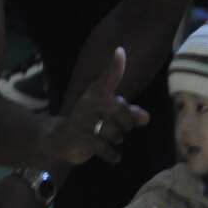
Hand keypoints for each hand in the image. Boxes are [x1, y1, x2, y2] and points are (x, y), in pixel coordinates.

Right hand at [41, 48, 149, 165]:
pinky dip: (112, 154)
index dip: (115, 65)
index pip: (108, 78)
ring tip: (112, 139)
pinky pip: (104, 147)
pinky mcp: (79, 138)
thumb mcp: (110, 115)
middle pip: (118, 107)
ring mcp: (82, 121)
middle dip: (128, 120)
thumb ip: (130, 113)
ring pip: (113, 130)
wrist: (61, 140)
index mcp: (96, 94)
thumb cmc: (92, 123)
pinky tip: (115, 156)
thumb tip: (146, 118)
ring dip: (118, 138)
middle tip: (126, 128)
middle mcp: (88, 103)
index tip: (120, 51)